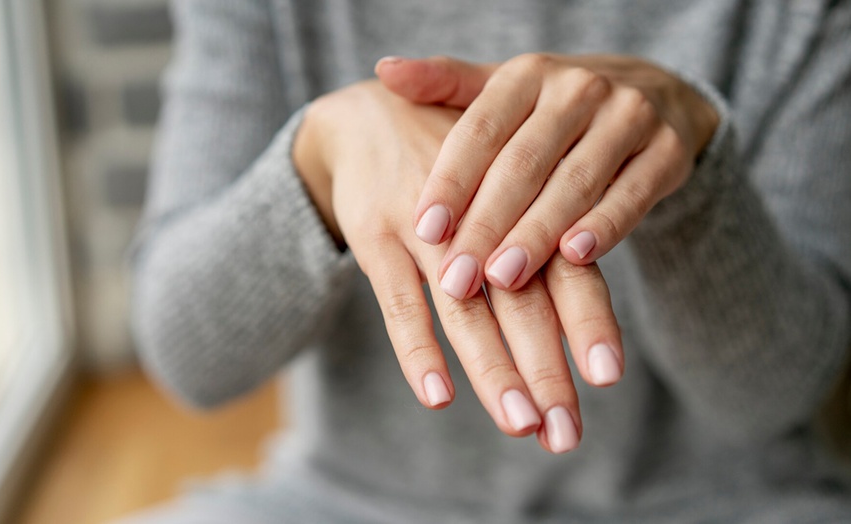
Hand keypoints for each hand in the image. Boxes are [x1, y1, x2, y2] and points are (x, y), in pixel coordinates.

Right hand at [293, 81, 622, 452]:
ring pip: (464, 309)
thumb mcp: (499, 190)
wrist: (368, 112)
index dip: (587, 324)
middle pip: (522, 302)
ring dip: (493, 370)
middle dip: (546, 371)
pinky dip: (417, 349)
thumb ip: (536, 246)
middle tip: (566, 435)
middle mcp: (482, 216)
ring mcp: (425, 228)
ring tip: (521, 425)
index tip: (607, 380)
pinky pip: (396, 301)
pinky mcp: (374, 234)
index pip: (566, 272)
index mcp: (524, 204)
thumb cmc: (454, 167)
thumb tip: (576, 329)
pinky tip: (438, 395)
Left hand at [376, 54, 718, 297]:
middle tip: (457, 276)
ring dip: (536, 233)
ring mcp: (628, 117)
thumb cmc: (554, 108)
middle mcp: (578, 88)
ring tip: (503, 277)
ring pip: (574, 183)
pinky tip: (575, 257)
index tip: (423, 229)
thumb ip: (447, 85)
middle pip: (523, 164)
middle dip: (486, 224)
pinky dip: (605, 225)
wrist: (653, 94)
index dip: (451, 181)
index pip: (480, 130)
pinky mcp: (667, 151)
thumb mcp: (503, 90)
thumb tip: (385, 70)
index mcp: (527, 74)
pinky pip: (631, 194)